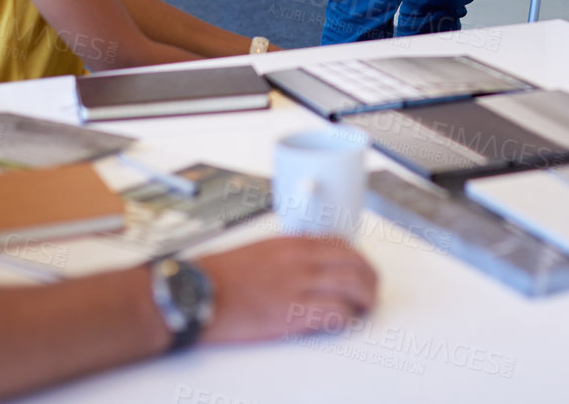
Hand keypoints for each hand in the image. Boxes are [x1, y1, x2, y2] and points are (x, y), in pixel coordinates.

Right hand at [196, 237, 377, 343]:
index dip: (358, 260)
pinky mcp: (293, 313)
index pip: (341, 244)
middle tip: (370, 293)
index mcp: (292, 244)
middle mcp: (300, 261)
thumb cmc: (220, 276)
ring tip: (363, 310)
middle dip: (369, 280)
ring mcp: (298, 286)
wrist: (198, 292)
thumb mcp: (260, 251)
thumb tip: (307, 266)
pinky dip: (347, 319)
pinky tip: (344, 323)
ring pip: (352, 286)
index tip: (360, 271)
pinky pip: (335, 312)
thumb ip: (287, 256)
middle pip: (355, 264)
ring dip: (365, 300)